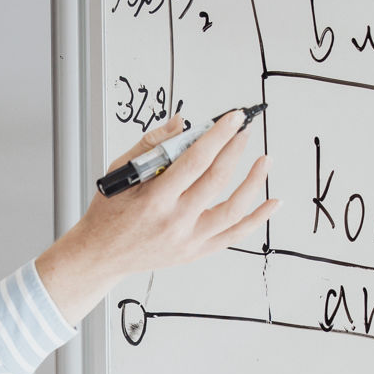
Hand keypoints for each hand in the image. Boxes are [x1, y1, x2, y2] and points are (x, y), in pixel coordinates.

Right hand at [36, 110, 277, 324]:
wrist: (101, 254)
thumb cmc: (109, 212)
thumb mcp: (120, 171)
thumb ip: (151, 144)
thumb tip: (183, 123)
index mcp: (153, 199)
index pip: (195, 160)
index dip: (218, 136)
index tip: (233, 119)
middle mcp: (174, 222)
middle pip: (216, 181)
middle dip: (235, 150)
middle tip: (244, 132)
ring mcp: (188, 240)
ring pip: (233, 210)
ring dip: (254, 183)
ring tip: (264, 162)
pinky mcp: (197, 252)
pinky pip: (234, 235)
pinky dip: (256, 219)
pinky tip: (272, 203)